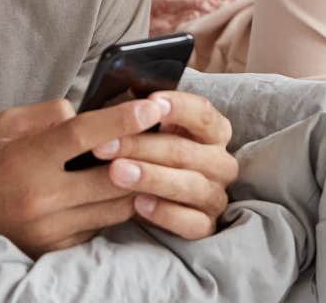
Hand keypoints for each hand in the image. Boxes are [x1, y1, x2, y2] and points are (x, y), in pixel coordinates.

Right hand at [0, 96, 171, 254]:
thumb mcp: (6, 126)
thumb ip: (48, 114)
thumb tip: (87, 111)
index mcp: (27, 159)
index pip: (83, 136)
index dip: (122, 120)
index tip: (152, 107)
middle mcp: (42, 197)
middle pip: (113, 178)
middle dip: (143, 157)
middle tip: (163, 138)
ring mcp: (51, 228)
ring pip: (115, 207)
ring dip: (135, 185)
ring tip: (148, 164)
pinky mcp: (57, 249)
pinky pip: (101, 226)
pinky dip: (112, 208)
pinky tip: (116, 192)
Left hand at [82, 90, 237, 239]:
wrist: (154, 200)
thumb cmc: (150, 155)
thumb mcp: (149, 130)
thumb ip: (140, 115)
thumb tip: (117, 99)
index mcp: (214, 131)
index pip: (202, 113)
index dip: (178, 106)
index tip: (149, 102)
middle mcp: (221, 163)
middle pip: (185, 151)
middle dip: (141, 146)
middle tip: (104, 146)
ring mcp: (216, 196)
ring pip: (189, 185)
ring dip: (151, 177)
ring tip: (116, 173)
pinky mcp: (207, 226)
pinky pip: (191, 223)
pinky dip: (165, 213)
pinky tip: (138, 205)